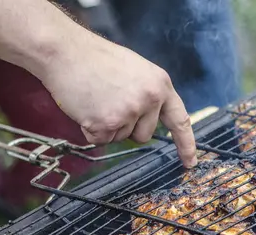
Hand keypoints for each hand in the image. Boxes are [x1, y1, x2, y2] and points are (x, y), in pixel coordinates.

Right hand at [37, 33, 197, 167]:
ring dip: (107, 125)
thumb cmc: (96, 59)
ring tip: (96, 98)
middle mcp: (150, 99)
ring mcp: (129, 111)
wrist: (65, 50)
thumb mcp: (136, 71)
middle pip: (144, 135)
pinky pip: (100, 140)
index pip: (179, 120)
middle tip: (109, 100)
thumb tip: (150, 119)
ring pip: (121, 138)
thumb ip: (149, 94)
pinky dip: (90, 129)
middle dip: (127, 126)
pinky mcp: (107, 123)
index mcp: (160, 85)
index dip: (186, 144)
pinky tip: (85, 107)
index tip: (190, 162)